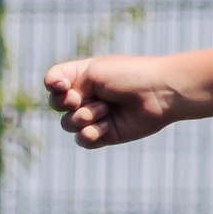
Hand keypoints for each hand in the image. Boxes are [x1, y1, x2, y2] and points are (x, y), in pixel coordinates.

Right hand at [45, 55, 179, 148]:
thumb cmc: (127, 76)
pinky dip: (92, 134)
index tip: (62, 85)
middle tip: (81, 99)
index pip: (53, 82)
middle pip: (56, 105)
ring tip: (105, 109)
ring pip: (68, 124)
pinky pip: (83, 140)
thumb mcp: (91, 73)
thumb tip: (66, 111)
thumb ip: (69, 88)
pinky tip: (109, 126)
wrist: (158, 94)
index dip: (53, 85)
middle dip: (68, 103)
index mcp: (81, 75)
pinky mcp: (105, 135)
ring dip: (84, 117)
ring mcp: (95, 116)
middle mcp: (86, 95)